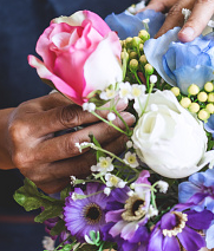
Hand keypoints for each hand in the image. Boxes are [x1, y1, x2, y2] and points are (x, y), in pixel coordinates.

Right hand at [3, 92, 134, 193]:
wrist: (11, 144)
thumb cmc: (31, 119)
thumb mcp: (43, 103)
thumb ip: (71, 101)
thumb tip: (108, 100)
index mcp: (25, 128)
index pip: (69, 118)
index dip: (98, 111)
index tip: (119, 105)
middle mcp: (29, 155)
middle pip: (77, 144)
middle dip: (108, 131)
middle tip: (128, 120)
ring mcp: (38, 175)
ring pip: (83, 164)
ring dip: (109, 149)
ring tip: (126, 136)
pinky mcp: (48, 186)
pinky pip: (81, 174)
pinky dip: (99, 162)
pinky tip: (112, 150)